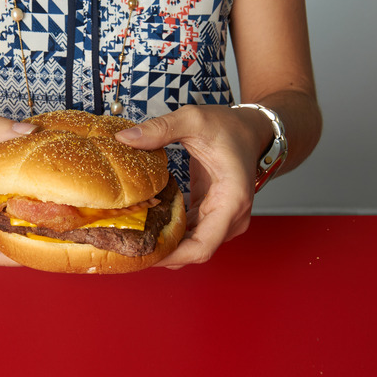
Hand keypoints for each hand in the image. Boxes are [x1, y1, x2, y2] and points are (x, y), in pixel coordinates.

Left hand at [115, 105, 269, 267]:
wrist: (251, 130)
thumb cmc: (230, 127)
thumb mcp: (194, 120)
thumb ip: (160, 129)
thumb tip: (125, 138)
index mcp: (231, 201)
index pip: (202, 247)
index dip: (171, 256)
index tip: (143, 254)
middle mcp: (231, 218)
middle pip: (193, 252)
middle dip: (160, 253)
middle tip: (125, 245)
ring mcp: (223, 220)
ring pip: (190, 246)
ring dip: (163, 244)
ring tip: (129, 238)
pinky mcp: (212, 216)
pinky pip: (190, 235)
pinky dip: (169, 234)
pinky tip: (144, 226)